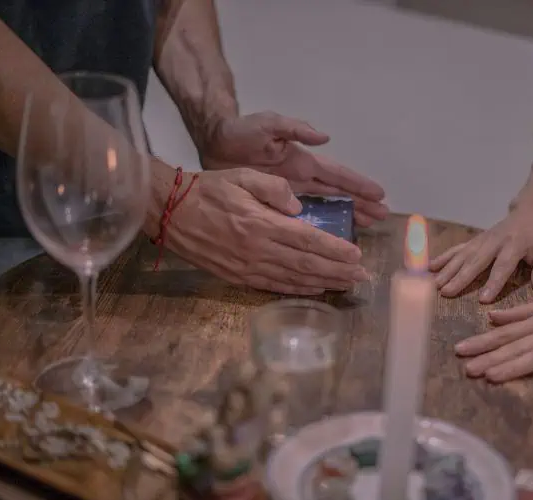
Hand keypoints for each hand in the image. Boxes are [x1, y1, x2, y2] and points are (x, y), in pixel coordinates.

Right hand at [157, 167, 369, 294]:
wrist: (170, 212)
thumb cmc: (209, 190)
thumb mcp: (243, 176)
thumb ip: (275, 189)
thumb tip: (300, 207)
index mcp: (262, 223)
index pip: (308, 240)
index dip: (335, 250)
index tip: (356, 255)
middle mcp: (258, 250)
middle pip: (307, 265)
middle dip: (339, 272)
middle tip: (363, 276)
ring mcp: (248, 267)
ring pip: (294, 280)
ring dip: (324, 284)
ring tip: (348, 285)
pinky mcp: (238, 277)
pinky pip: (274, 287)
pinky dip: (299, 290)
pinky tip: (316, 290)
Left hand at [201, 111, 387, 226]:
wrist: (213, 143)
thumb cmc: (241, 132)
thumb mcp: (269, 124)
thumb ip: (294, 128)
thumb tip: (323, 137)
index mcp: (302, 162)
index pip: (336, 175)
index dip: (358, 185)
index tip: (380, 194)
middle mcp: (301, 180)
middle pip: (337, 196)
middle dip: (359, 205)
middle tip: (381, 217)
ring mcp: (288, 195)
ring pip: (323, 211)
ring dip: (344, 219)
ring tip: (365, 229)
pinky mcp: (274, 207)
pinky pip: (299, 223)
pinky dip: (314, 232)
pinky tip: (325, 243)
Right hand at [430, 182, 532, 302]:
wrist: (531, 208)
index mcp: (515, 245)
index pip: (503, 266)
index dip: (493, 283)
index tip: (483, 299)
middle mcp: (495, 241)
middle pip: (476, 261)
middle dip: (460, 277)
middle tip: (446, 292)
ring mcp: (482, 240)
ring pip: (462, 255)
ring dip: (447, 269)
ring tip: (435, 284)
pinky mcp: (475, 240)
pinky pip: (457, 249)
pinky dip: (443, 257)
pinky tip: (430, 267)